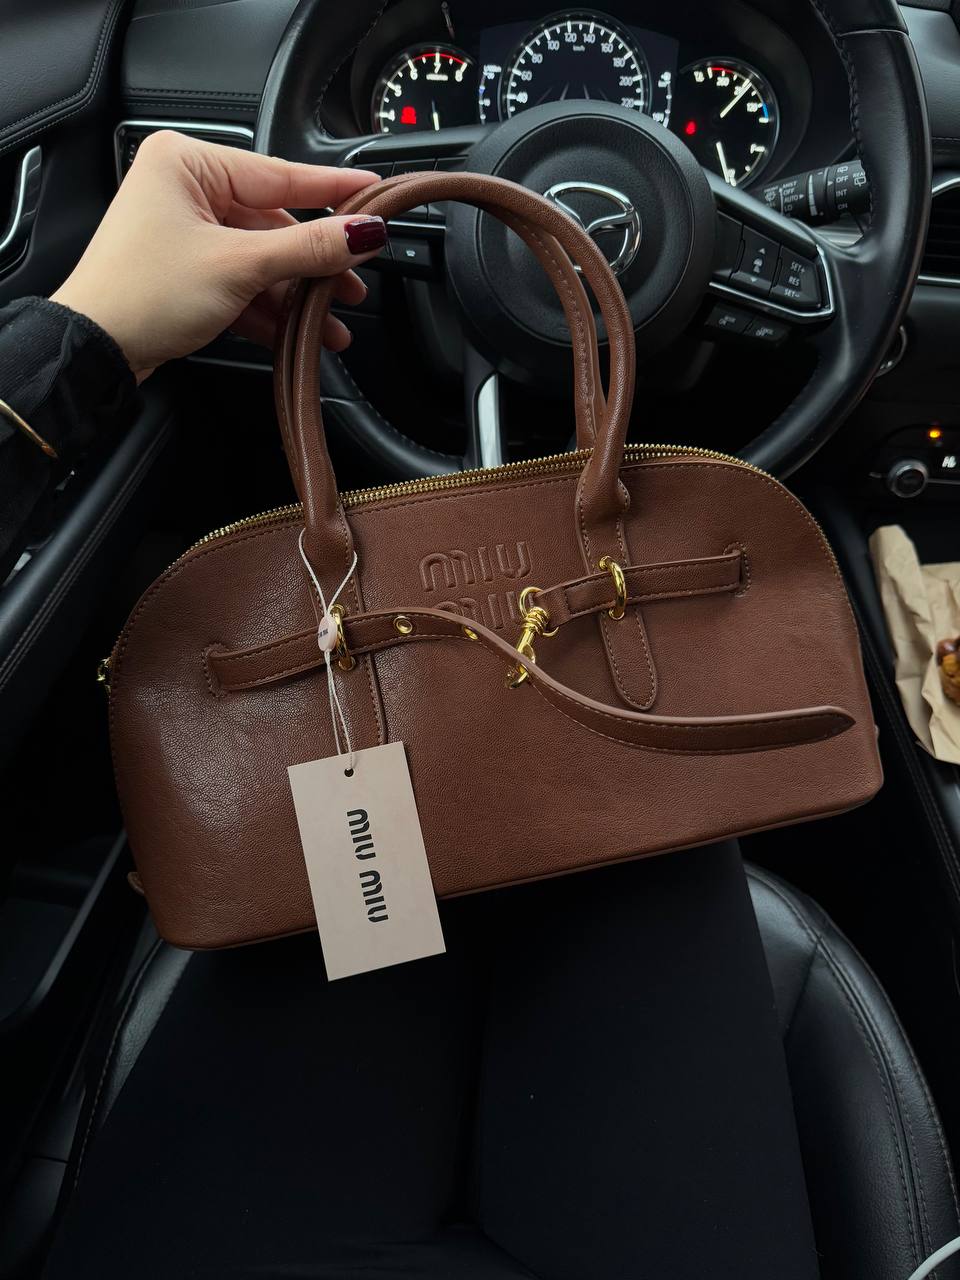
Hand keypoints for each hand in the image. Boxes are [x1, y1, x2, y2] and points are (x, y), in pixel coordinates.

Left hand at [51, 130, 386, 380]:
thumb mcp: (240, 266)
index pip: (281, 174)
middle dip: (315, 265)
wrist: (95, 350)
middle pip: (274, 222)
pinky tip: (298, 335)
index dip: (333, 190)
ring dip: (296, 297)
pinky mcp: (186, 271)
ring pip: (262, 258)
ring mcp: (185, 232)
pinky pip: (243, 282)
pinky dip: (270, 310)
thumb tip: (362, 233)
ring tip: (331, 326)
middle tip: (353, 284)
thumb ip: (308, 249)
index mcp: (189, 163)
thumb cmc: (142, 294)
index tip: (375, 194)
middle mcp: (185, 189)